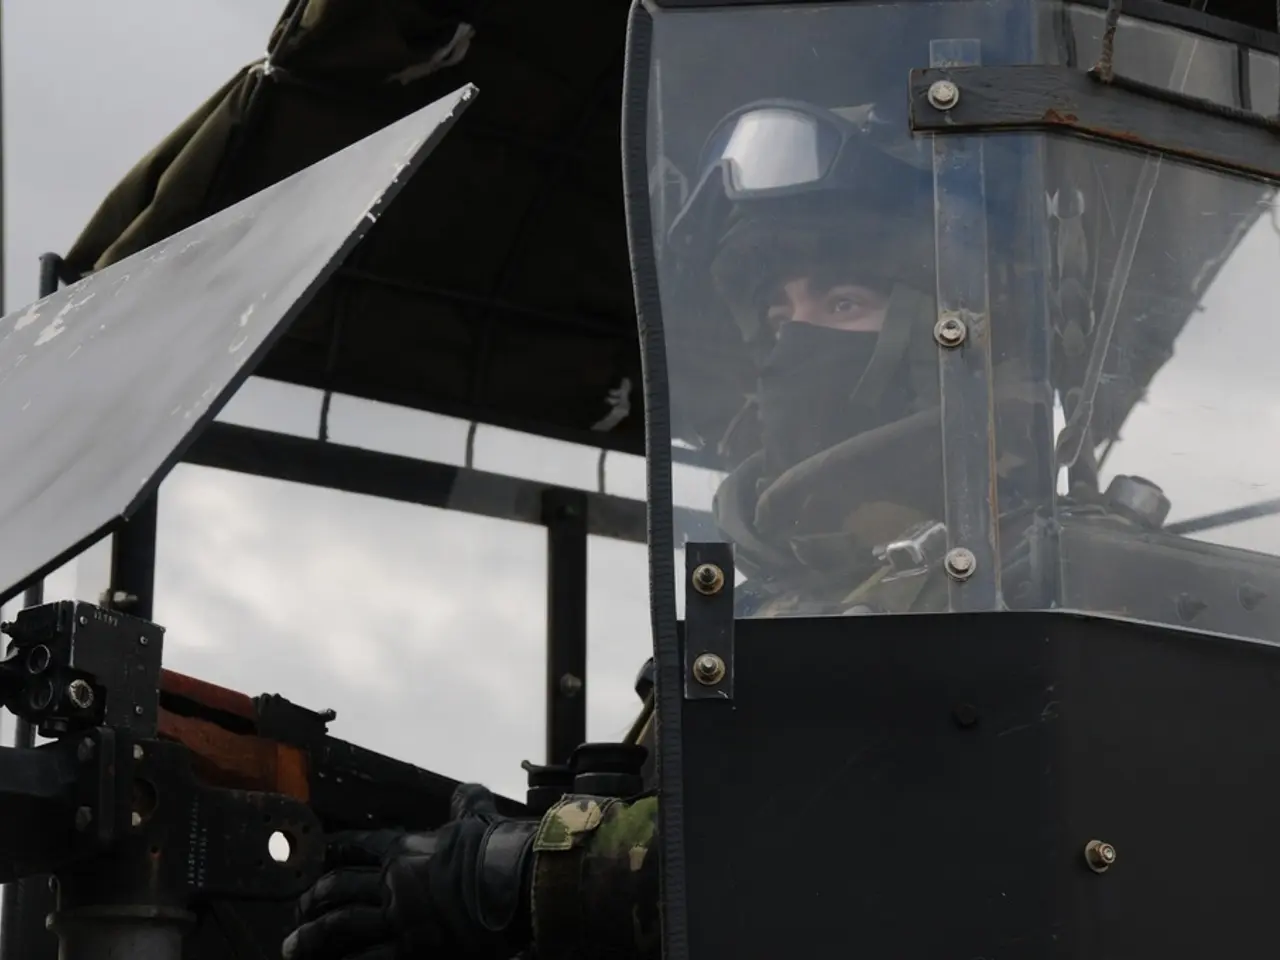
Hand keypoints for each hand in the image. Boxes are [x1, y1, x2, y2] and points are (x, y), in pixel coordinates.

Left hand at [282, 784, 537, 959]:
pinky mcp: (410, 950)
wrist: (512, 885)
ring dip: (311, 938)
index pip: (356, 845)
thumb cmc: (497, 850)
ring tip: (292, 947)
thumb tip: (468, 790)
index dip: (331, 851)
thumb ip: (466, 803)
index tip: (315, 857)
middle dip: (311, 900)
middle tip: (297, 910)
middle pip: (337, 887)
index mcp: (405, 848)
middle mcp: (393, 882)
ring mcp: (398, 918)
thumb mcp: (479, 816)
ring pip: (339, 926)